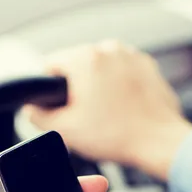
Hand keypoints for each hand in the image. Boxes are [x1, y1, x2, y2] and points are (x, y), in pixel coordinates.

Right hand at [25, 41, 191, 180]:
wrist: (160, 143)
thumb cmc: (117, 136)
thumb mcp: (66, 131)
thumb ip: (38, 115)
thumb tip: (32, 107)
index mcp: (86, 58)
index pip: (50, 65)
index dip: (49, 90)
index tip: (61, 109)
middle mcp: (109, 49)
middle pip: (76, 67)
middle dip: (77, 91)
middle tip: (86, 118)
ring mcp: (131, 56)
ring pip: (100, 71)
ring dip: (98, 90)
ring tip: (107, 116)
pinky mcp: (147, 67)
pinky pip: (122, 75)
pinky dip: (119, 90)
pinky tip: (123, 112)